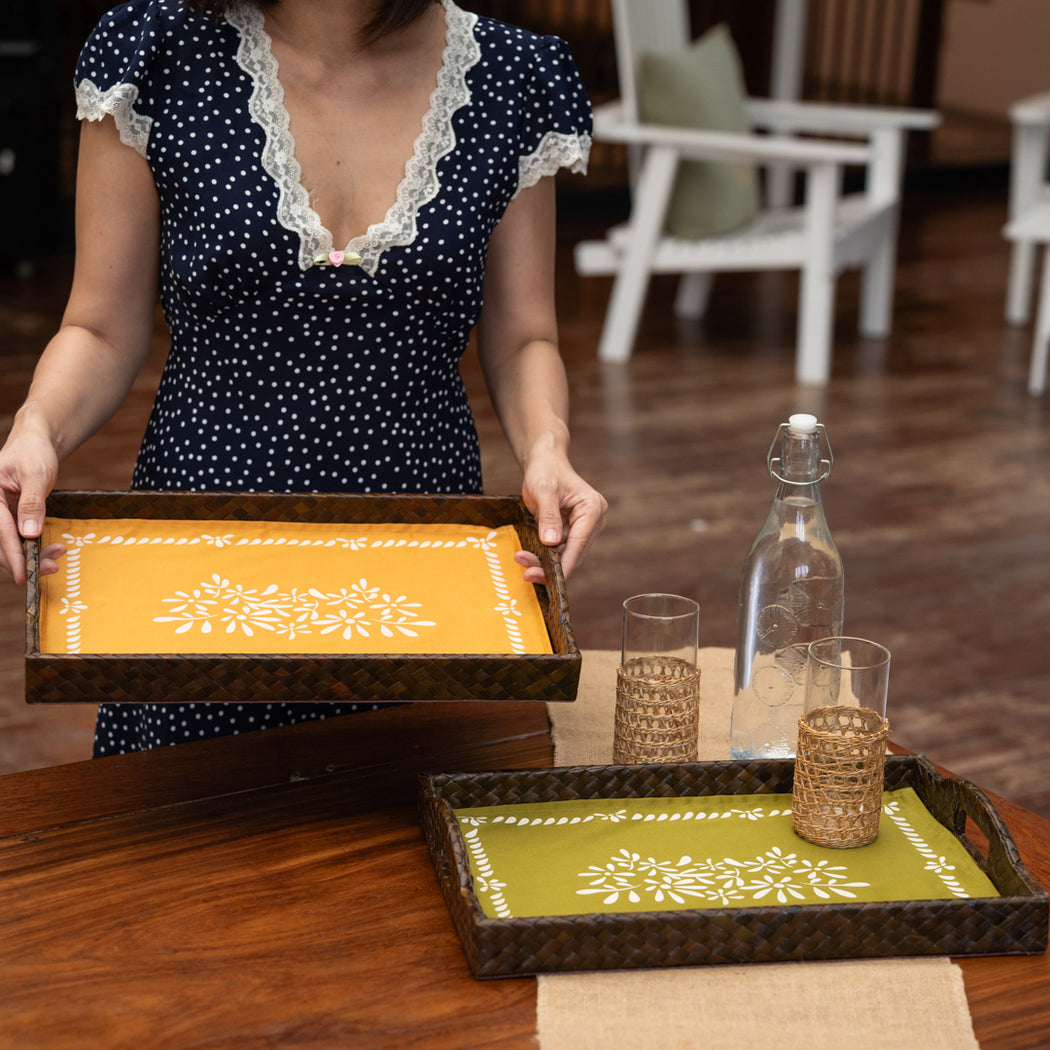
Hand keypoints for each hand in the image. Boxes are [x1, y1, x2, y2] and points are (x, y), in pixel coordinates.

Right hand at [0, 426, 63, 584]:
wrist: (35, 443)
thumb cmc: (33, 453)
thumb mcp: (36, 475)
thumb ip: (31, 504)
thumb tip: (29, 534)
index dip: (12, 555)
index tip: (23, 575)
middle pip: (1, 543)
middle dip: (25, 560)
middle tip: (52, 568)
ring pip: (10, 544)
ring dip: (32, 555)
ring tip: (59, 555)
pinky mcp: (10, 518)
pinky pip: (19, 538)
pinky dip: (34, 547)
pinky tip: (54, 549)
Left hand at [516, 451, 606, 585]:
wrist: (544, 462)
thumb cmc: (545, 470)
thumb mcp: (543, 490)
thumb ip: (549, 516)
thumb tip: (551, 543)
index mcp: (593, 508)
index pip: (580, 541)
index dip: (566, 562)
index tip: (554, 578)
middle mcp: (593, 521)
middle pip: (574, 553)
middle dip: (552, 565)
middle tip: (527, 572)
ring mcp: (583, 528)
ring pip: (565, 555)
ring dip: (544, 562)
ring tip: (521, 560)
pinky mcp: (571, 532)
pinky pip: (558, 550)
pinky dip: (543, 555)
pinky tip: (526, 556)